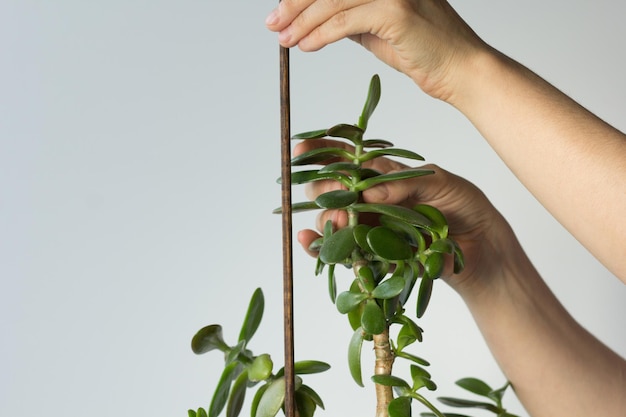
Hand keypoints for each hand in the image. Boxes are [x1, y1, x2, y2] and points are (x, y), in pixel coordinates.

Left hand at [265, 0, 487, 100]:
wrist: (459, 70)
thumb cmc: (423, 51)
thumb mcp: (378, 28)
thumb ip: (352, 18)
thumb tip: (317, 18)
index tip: (282, 11)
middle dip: (295, 4)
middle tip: (274, 23)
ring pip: (332, 2)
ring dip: (302, 22)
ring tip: (284, 40)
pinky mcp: (396, 11)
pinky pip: (345, 21)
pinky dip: (320, 35)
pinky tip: (305, 46)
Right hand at [294, 139, 521, 295]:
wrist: (483, 249)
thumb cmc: (466, 207)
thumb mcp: (441, 184)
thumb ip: (405, 183)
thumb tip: (367, 191)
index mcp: (385, 177)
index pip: (349, 160)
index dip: (324, 152)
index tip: (302, 149)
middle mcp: (372, 202)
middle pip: (333, 190)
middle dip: (322, 187)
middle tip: (324, 189)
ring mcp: (370, 229)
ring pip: (333, 221)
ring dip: (324, 217)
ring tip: (332, 218)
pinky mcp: (373, 257)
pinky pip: (343, 253)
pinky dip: (322, 248)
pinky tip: (310, 241)